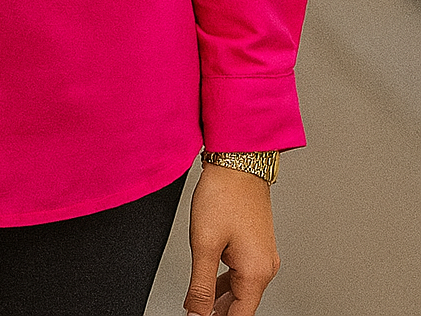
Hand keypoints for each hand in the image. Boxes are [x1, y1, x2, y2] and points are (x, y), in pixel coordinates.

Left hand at [183, 163, 279, 314]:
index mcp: (256, 272)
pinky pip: (242, 273)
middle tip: (194, 312)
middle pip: (241, 306)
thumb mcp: (204, 244)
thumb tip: (197, 314)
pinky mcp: (257, 244)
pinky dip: (226, 283)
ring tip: (197, 305)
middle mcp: (265, 267)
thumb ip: (201, 286)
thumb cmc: (224, 193)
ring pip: (241, 290)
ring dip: (220, 299)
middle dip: (217, 313)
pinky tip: (210, 284)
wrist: (238, 159)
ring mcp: (263, 255)